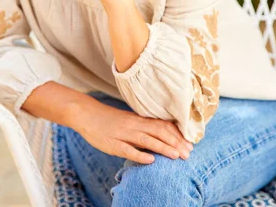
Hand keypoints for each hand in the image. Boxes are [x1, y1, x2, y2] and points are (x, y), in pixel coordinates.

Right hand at [68, 97, 193, 164]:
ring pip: (146, 140)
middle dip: (175, 143)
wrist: (86, 113)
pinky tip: (150, 161)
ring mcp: (123, 134)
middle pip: (158, 132)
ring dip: (163, 148)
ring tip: (176, 156)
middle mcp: (133, 124)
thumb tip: (161, 135)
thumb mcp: (128, 120)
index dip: (177, 134)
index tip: (189, 144)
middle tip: (188, 153)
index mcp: (138, 119)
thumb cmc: (108, 119)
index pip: (162, 125)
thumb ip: (143, 127)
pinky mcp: (112, 144)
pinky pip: (127, 150)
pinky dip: (139, 155)